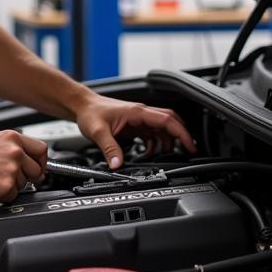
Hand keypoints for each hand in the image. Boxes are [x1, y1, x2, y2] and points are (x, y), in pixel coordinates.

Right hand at [0, 130, 47, 202]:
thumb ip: (12, 147)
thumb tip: (27, 157)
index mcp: (12, 138)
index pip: (42, 150)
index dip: (41, 162)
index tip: (37, 168)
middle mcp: (15, 152)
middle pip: (37, 171)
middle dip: (27, 177)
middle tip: (11, 178)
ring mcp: (11, 169)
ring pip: (24, 185)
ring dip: (11, 186)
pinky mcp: (4, 186)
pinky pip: (12, 196)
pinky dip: (2, 196)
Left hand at [75, 94, 195, 168]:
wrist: (82, 106)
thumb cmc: (90, 112)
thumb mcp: (98, 132)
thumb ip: (110, 149)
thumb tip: (117, 165)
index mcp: (137, 112)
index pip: (167, 120)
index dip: (182, 133)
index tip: (190, 145)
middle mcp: (141, 114)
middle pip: (170, 122)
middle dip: (181, 136)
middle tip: (188, 151)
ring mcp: (138, 119)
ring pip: (162, 128)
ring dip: (168, 142)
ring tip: (167, 156)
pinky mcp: (134, 125)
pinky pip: (152, 134)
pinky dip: (155, 144)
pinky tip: (150, 153)